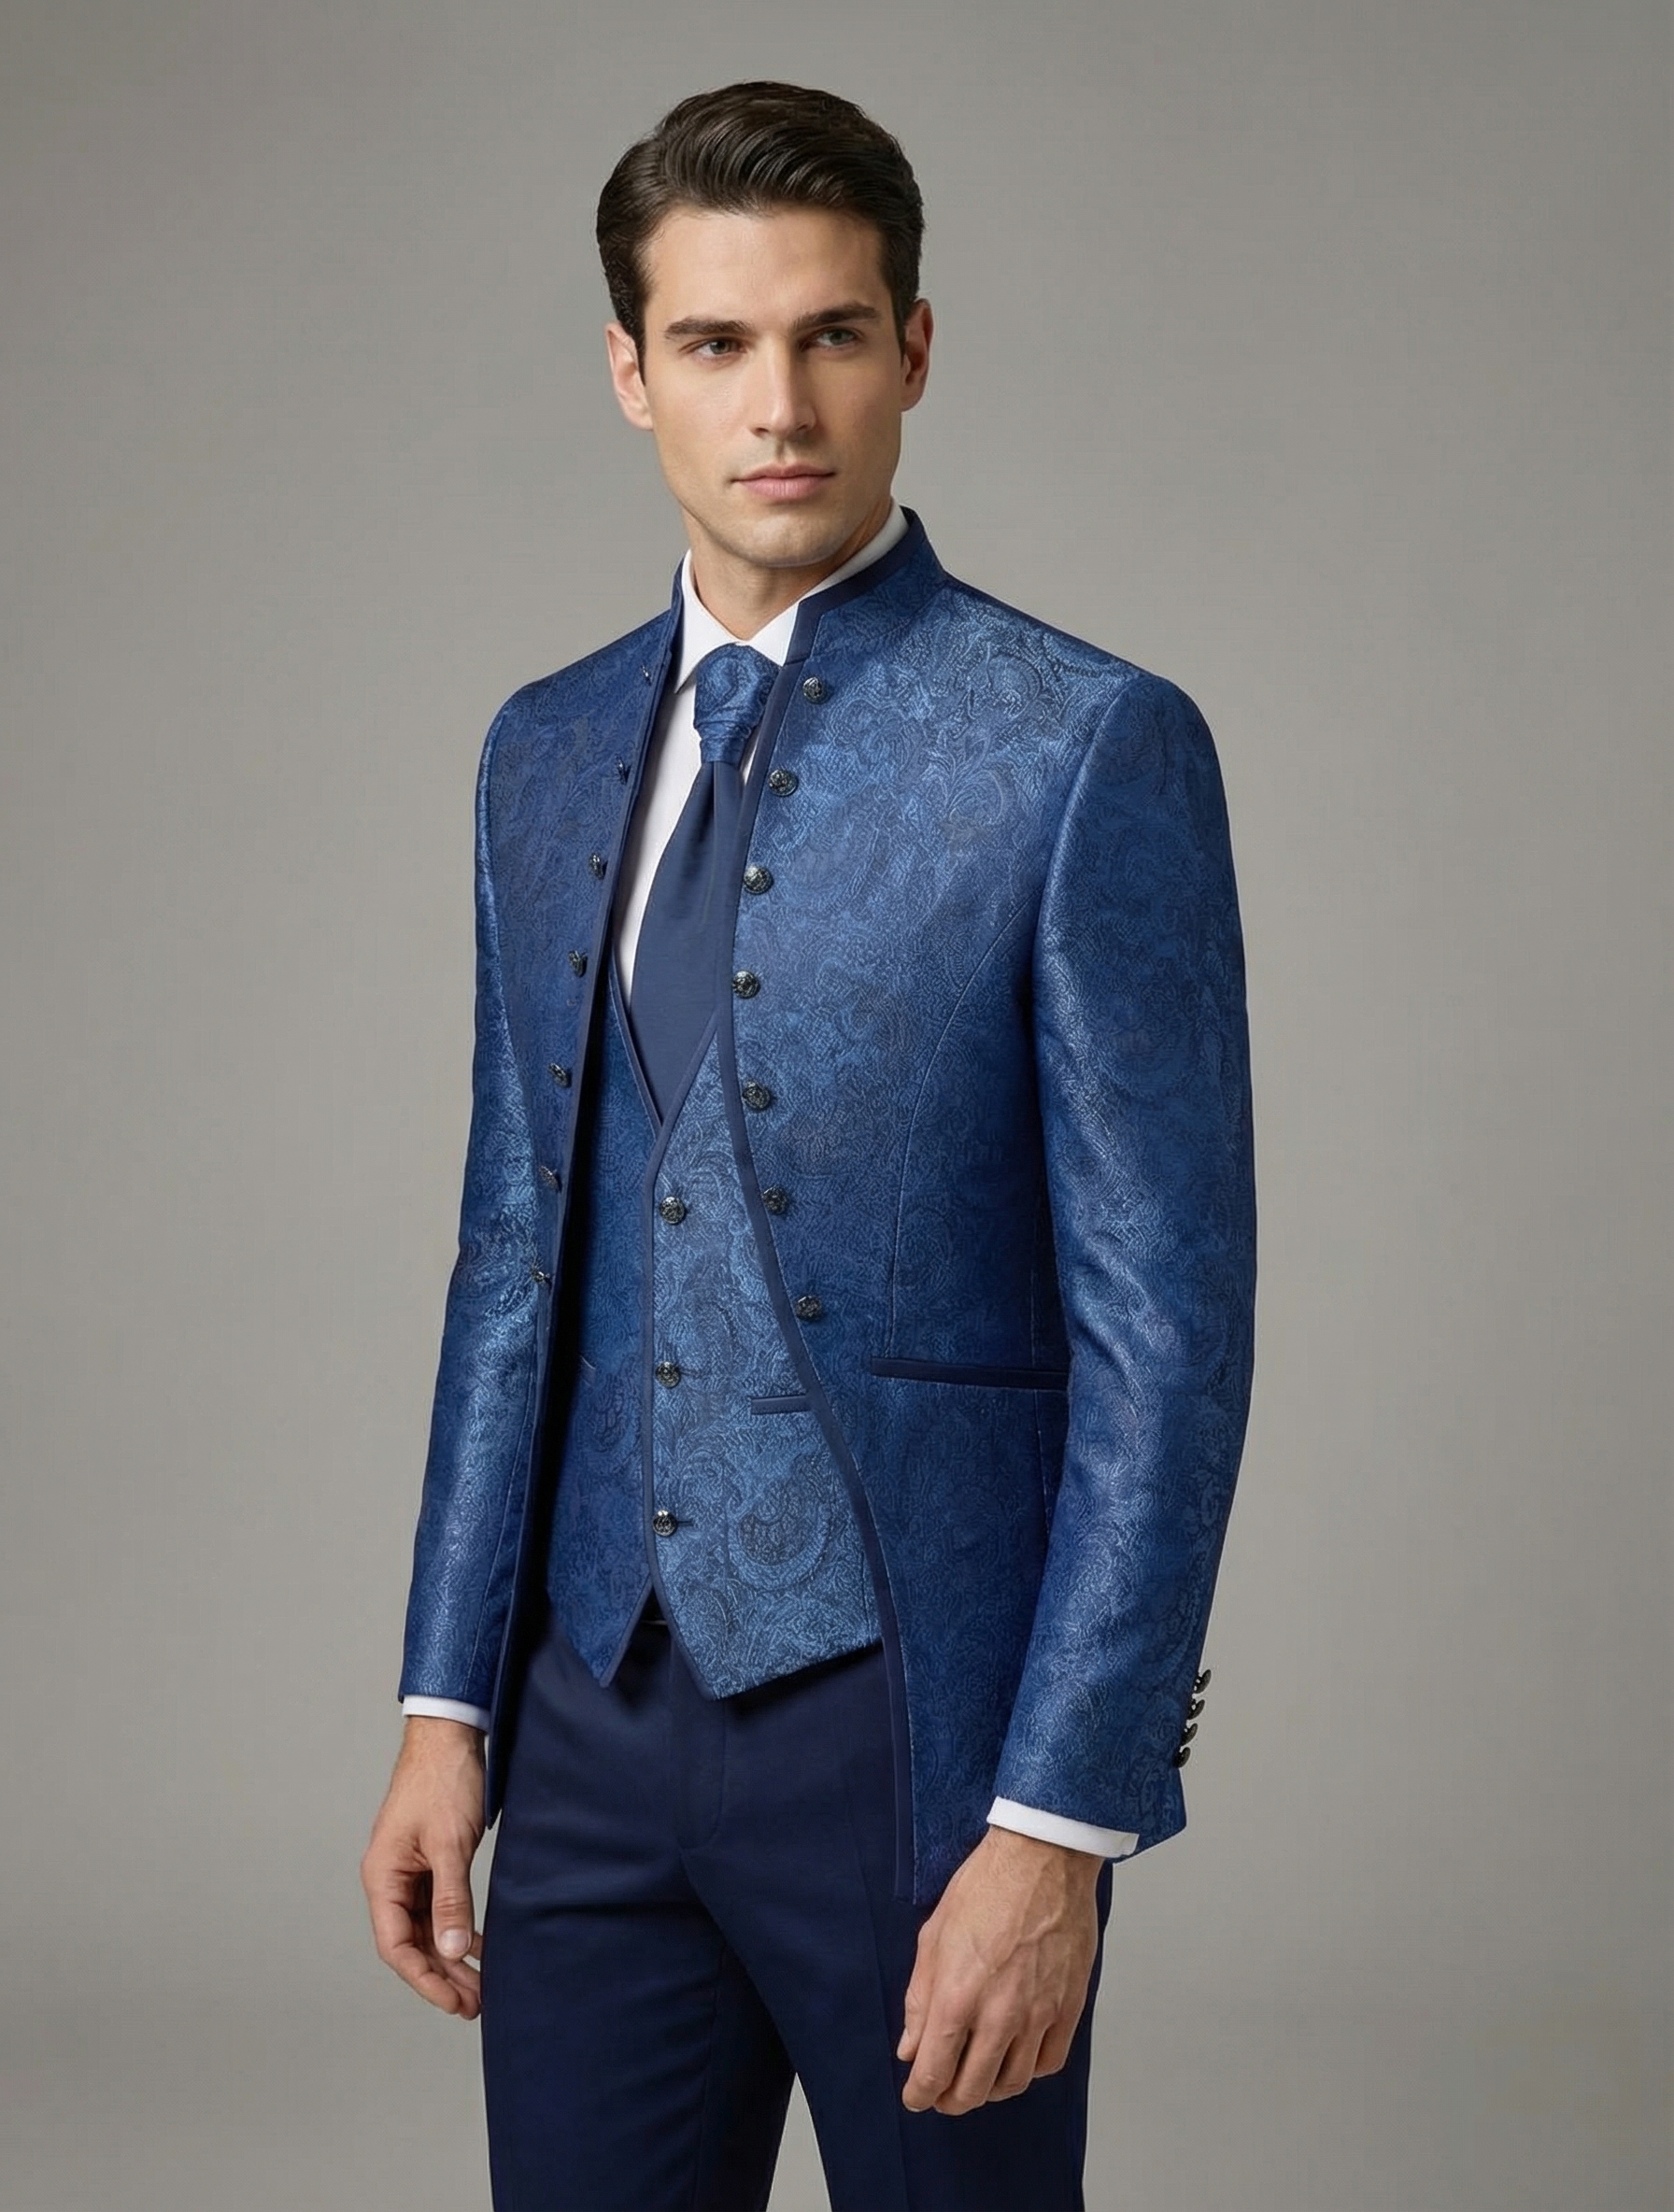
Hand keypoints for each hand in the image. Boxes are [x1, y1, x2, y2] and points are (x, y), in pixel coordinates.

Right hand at [361, 1716, 486, 2018]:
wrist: (452, 1734)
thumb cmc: (443, 1781)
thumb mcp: (449, 1844)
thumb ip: (450, 1898)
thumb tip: (450, 1949)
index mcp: (382, 1877)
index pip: (396, 1946)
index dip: (425, 1979)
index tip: (454, 2002)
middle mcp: (390, 1879)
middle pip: (412, 1942)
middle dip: (442, 1975)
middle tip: (475, 2004)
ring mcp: (410, 1871)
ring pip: (427, 1928)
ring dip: (451, 1956)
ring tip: (480, 1986)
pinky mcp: (430, 1861)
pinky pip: (439, 1907)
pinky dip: (457, 1928)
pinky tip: (479, 1945)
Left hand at [897, 1825, 1102, 2114]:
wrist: (1043, 1859)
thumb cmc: (986, 1886)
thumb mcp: (934, 1936)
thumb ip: (920, 1997)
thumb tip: (911, 2046)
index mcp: (957, 1996)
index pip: (933, 2072)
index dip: (920, 2093)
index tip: (916, 2096)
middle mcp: (999, 2015)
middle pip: (973, 2089)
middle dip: (951, 2100)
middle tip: (944, 2094)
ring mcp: (1039, 2014)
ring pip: (1013, 2082)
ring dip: (990, 2090)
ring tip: (978, 2078)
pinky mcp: (1069, 2007)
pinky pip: (1049, 2062)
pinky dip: (1030, 2070)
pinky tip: (1017, 2056)